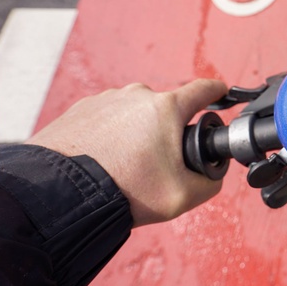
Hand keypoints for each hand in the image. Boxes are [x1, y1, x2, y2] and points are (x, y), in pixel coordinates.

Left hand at [28, 79, 227, 226]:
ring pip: (135, 115)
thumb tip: (211, 175)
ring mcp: (106, 100)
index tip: (221, 92)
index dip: (218, 92)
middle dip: (169, 131)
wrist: (65, 195)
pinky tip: (106, 159)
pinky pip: (107, 119)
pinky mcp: (81, 110)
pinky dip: (110, 136)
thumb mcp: (183, 196)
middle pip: (167, 109)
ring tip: (127, 166)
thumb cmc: (122, 190)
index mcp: (166, 107)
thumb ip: (210, 182)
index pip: (204, 89)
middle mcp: (136, 96)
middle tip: (160, 164)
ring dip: (137, 133)